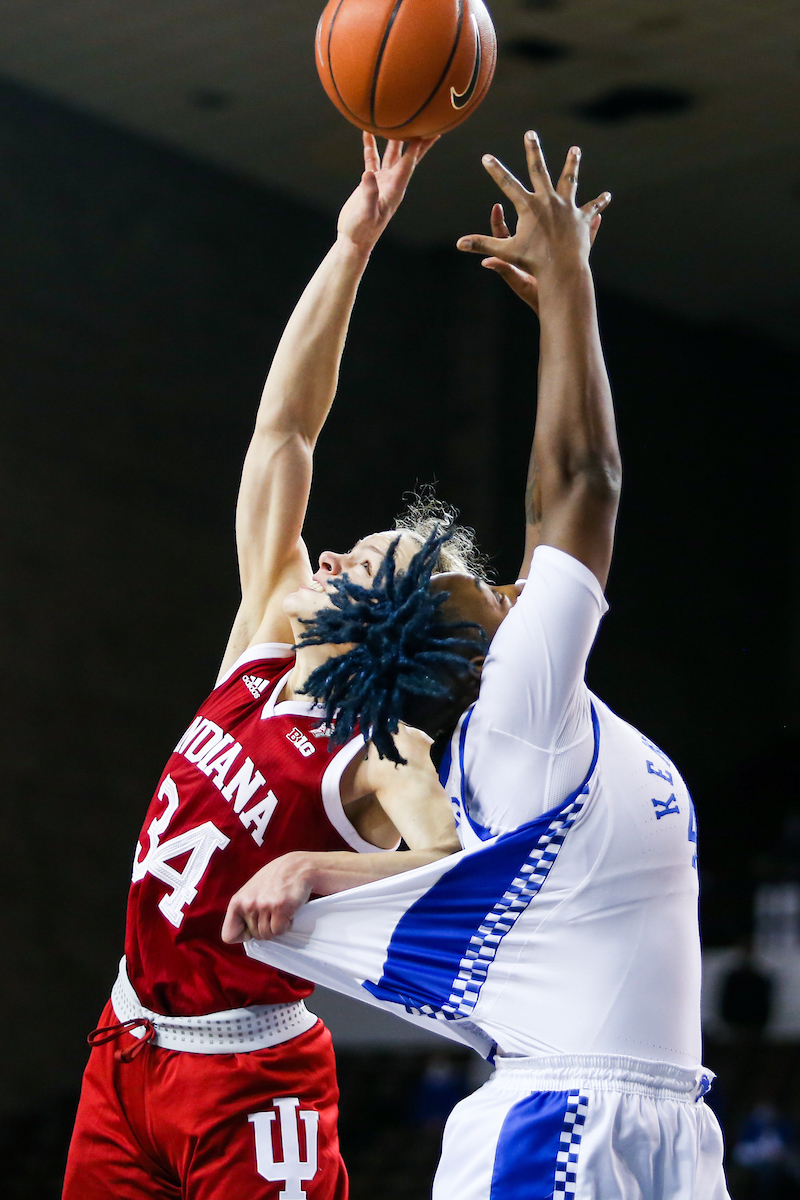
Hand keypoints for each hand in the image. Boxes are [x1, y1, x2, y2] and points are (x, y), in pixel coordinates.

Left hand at [221, 852, 312, 942]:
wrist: (297, 866)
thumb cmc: (275, 878)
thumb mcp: (251, 891)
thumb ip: (244, 909)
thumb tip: (242, 933)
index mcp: (237, 901)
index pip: (229, 935)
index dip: (243, 934)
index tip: (254, 927)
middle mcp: (248, 903)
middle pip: (254, 936)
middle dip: (266, 928)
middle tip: (273, 913)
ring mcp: (264, 905)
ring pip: (267, 935)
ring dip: (277, 927)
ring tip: (280, 911)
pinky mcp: (280, 907)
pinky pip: (279, 931)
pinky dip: (286, 925)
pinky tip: (288, 912)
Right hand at [337, 132, 438, 252]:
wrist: (354, 239)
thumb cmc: (362, 230)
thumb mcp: (366, 214)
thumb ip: (368, 194)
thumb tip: (368, 173)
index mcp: (395, 189)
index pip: (408, 164)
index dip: (416, 148)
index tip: (427, 131)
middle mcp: (392, 182)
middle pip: (407, 156)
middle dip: (418, 139)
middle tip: (429, 121)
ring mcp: (382, 181)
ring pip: (391, 154)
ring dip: (395, 137)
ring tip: (399, 117)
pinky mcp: (370, 181)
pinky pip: (372, 159)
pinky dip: (370, 145)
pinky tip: (368, 132)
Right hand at [457, 133, 610, 287]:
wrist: (562, 270)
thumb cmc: (532, 262)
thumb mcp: (505, 251)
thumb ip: (482, 244)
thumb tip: (459, 244)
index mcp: (528, 205)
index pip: (506, 184)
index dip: (495, 170)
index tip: (486, 157)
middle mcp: (548, 199)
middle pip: (539, 169)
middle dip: (532, 150)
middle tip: (530, 133)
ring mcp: (567, 206)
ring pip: (569, 180)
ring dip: (572, 164)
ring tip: (575, 150)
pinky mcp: (581, 217)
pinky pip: (591, 207)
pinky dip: (599, 203)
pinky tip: (607, 196)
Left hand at [480, 203, 603, 314]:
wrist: (557, 305)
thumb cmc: (535, 297)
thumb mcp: (518, 281)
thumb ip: (504, 269)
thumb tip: (486, 261)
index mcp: (521, 253)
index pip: (506, 232)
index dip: (500, 219)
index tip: (498, 205)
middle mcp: (537, 247)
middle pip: (531, 221)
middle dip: (531, 205)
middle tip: (528, 191)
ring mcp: (556, 249)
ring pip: (559, 226)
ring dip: (563, 212)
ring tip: (568, 196)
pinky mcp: (572, 255)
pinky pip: (582, 238)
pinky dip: (590, 229)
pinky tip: (598, 216)